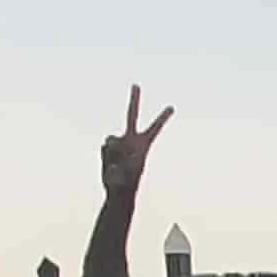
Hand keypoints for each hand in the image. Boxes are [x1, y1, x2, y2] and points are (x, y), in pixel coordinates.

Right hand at [101, 84, 172, 199]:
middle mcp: (131, 140)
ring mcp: (119, 143)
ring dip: (113, 153)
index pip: (155, 129)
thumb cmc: (127, 186)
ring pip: (111, 139)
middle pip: (132, 116)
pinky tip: (111, 165)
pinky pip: (104, 147)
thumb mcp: (125, 176)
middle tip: (136, 84)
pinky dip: (106, 156)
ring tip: (118, 167)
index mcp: (143, 146)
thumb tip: (109, 147)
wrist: (118, 192)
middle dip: (134, 100)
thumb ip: (117, 160)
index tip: (172, 107)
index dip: (162, 118)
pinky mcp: (108, 148)